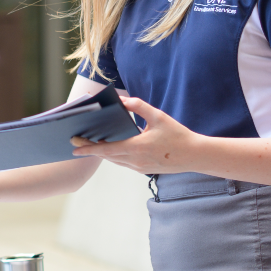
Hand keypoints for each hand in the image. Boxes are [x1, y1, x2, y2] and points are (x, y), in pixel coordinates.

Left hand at [71, 96, 202, 174]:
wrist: (195, 156)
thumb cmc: (177, 134)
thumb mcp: (159, 116)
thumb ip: (139, 107)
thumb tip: (123, 99)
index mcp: (137, 148)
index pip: (106, 150)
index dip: (89, 149)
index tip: (75, 147)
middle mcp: (135, 161)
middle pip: (107, 156)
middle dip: (90, 149)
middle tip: (75, 142)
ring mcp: (139, 167)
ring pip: (115, 160)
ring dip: (102, 153)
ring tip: (89, 143)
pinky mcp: (144, 170)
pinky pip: (123, 163)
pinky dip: (114, 156)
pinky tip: (110, 148)